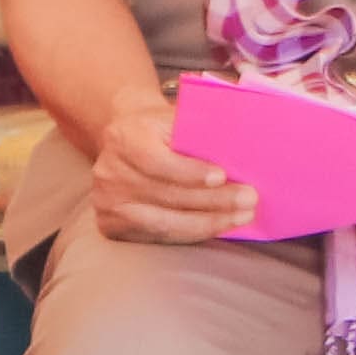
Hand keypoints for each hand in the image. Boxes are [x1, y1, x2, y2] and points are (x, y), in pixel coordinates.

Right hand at [84, 89, 257, 243]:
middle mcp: (109, 172)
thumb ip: (199, 128)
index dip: (188, 172)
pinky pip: (158, 236)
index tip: (221, 176)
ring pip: (163, 222)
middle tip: (248, 199)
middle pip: (165, 194)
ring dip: (208, 222)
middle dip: (212, 200)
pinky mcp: (112, 225)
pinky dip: (191, 233)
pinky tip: (216, 226)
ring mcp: (107, 202)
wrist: (126, 142)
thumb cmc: (160, 130)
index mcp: (124, 137)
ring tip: (241, 217)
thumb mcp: (173, 118)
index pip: (155, 161)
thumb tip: (242, 144)